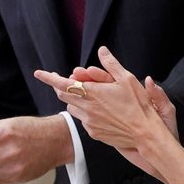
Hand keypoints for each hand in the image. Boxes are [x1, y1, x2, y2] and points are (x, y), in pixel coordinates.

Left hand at [35, 47, 176, 175]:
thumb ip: (111, 64)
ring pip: (72, 107)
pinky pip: (82, 119)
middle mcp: (87, 107)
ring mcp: (88, 121)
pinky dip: (84, 112)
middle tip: (68, 81)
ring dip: (74, 100)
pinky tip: (97, 110)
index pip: (63, 84)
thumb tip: (102, 50)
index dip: (49, 78)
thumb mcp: (127, 79)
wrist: (144, 133)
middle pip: (64, 95)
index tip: (39, 73)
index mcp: (93, 93)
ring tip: (86, 96)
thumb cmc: (138, 105)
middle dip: (62, 87)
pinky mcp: (93, 132)